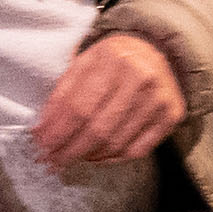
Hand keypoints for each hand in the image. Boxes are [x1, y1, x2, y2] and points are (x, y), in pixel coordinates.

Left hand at [33, 31, 186, 168]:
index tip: (42, 145)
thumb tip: (43, 131)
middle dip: (69, 150)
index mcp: (113, 58)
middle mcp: (140, 78)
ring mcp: (158, 99)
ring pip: (115, 143)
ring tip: (71, 157)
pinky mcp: (170, 116)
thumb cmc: (113, 60)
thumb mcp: (84, 62)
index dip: (57, 131)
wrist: (154, 51)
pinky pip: (136, 151)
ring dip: (87, 156)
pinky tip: (96, 155)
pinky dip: (111, 159)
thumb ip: (62, 94)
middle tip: (52, 160)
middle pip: (97, 129)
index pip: (79, 106)